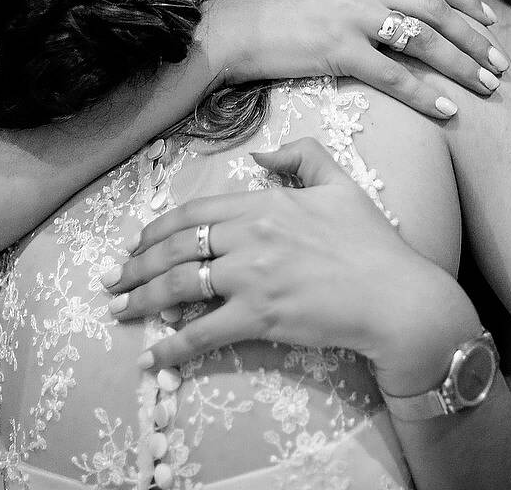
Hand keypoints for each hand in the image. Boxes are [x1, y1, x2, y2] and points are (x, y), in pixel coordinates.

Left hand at [102, 138, 472, 392]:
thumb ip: (303, 156)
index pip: (196, 212)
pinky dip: (172, 346)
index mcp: (266, 204)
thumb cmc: (374, 244)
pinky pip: (202, 333)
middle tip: (113, 278)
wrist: (397, 297)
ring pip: (179, 287)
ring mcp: (252, 278)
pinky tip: (152, 355)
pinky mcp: (259, 318)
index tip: (138, 241)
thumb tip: (259, 155)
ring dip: (141, 299)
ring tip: (119, 309)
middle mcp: (250, 237)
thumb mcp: (342, 184)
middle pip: (176, 248)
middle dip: (136, 265)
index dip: (158, 228)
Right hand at [202, 0, 510, 119]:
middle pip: (435, 9)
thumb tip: (390, 6)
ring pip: (423, 39)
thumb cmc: (269, 14)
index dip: (464, 0)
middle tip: (499, 64)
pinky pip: (394, 74)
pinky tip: (447, 109)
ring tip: (486, 87)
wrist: (226, 29)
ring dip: (461, 64)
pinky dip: (425, 93)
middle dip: (474, 38)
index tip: (488, 21)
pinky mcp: (336, 48)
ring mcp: (349, 14)